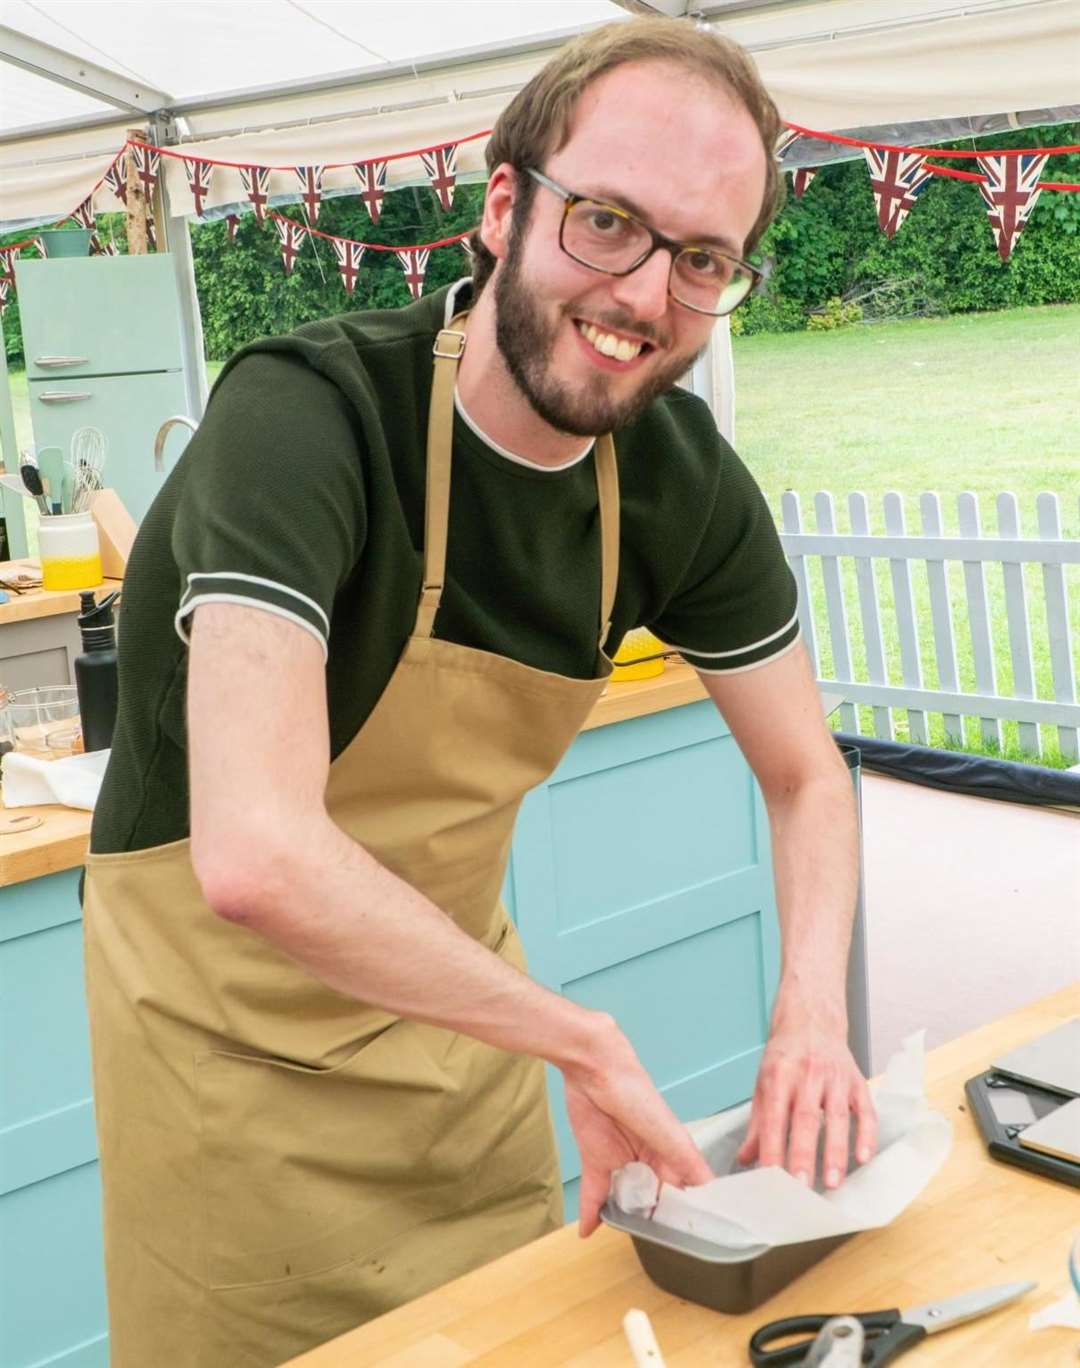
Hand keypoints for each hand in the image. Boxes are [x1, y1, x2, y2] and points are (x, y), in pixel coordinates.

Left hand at [562, 1014, 712, 1236]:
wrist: (595, 1070)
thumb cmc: (637, 1093)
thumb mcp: (669, 1132)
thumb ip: (687, 1164)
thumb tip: (712, 1192)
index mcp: (672, 1154)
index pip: (685, 1191)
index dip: (689, 1215)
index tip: (696, 1245)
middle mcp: (649, 1161)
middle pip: (655, 1200)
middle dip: (657, 1224)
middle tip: (662, 1256)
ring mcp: (621, 1162)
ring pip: (626, 1201)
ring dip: (627, 1221)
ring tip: (632, 1247)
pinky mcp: (595, 1161)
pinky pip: (594, 1194)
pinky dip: (590, 1214)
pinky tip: (587, 1232)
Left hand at [736, 1005, 876, 1188]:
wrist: (811, 1020)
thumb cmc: (785, 1056)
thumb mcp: (764, 1082)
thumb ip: (757, 1124)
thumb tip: (745, 1159)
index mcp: (778, 1076)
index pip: (773, 1118)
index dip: (772, 1149)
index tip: (771, 1178)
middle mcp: (807, 1074)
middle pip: (806, 1119)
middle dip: (803, 1154)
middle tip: (802, 1187)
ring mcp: (835, 1078)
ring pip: (838, 1117)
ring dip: (836, 1151)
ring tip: (832, 1181)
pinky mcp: (857, 1081)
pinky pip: (865, 1110)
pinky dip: (867, 1134)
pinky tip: (864, 1157)